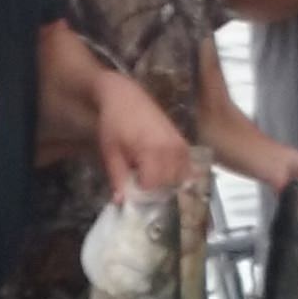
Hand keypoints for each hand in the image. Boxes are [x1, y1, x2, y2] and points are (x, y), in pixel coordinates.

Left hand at [95, 73, 190, 193]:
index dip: (140, 192)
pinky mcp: (184, 142)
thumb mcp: (110, 152)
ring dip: (167, 182)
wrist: (126, 96)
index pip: (152, 186)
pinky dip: (178, 173)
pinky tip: (163, 169)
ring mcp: (180, 145)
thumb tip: (121, 202)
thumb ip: (118, 178)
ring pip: (180, 177)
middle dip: (154, 189)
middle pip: (168, 184)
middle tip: (139, 182)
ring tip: (150, 174)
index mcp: (150, 151)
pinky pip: (187, 166)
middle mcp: (170, 149)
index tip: (131, 187)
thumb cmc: (114, 123)